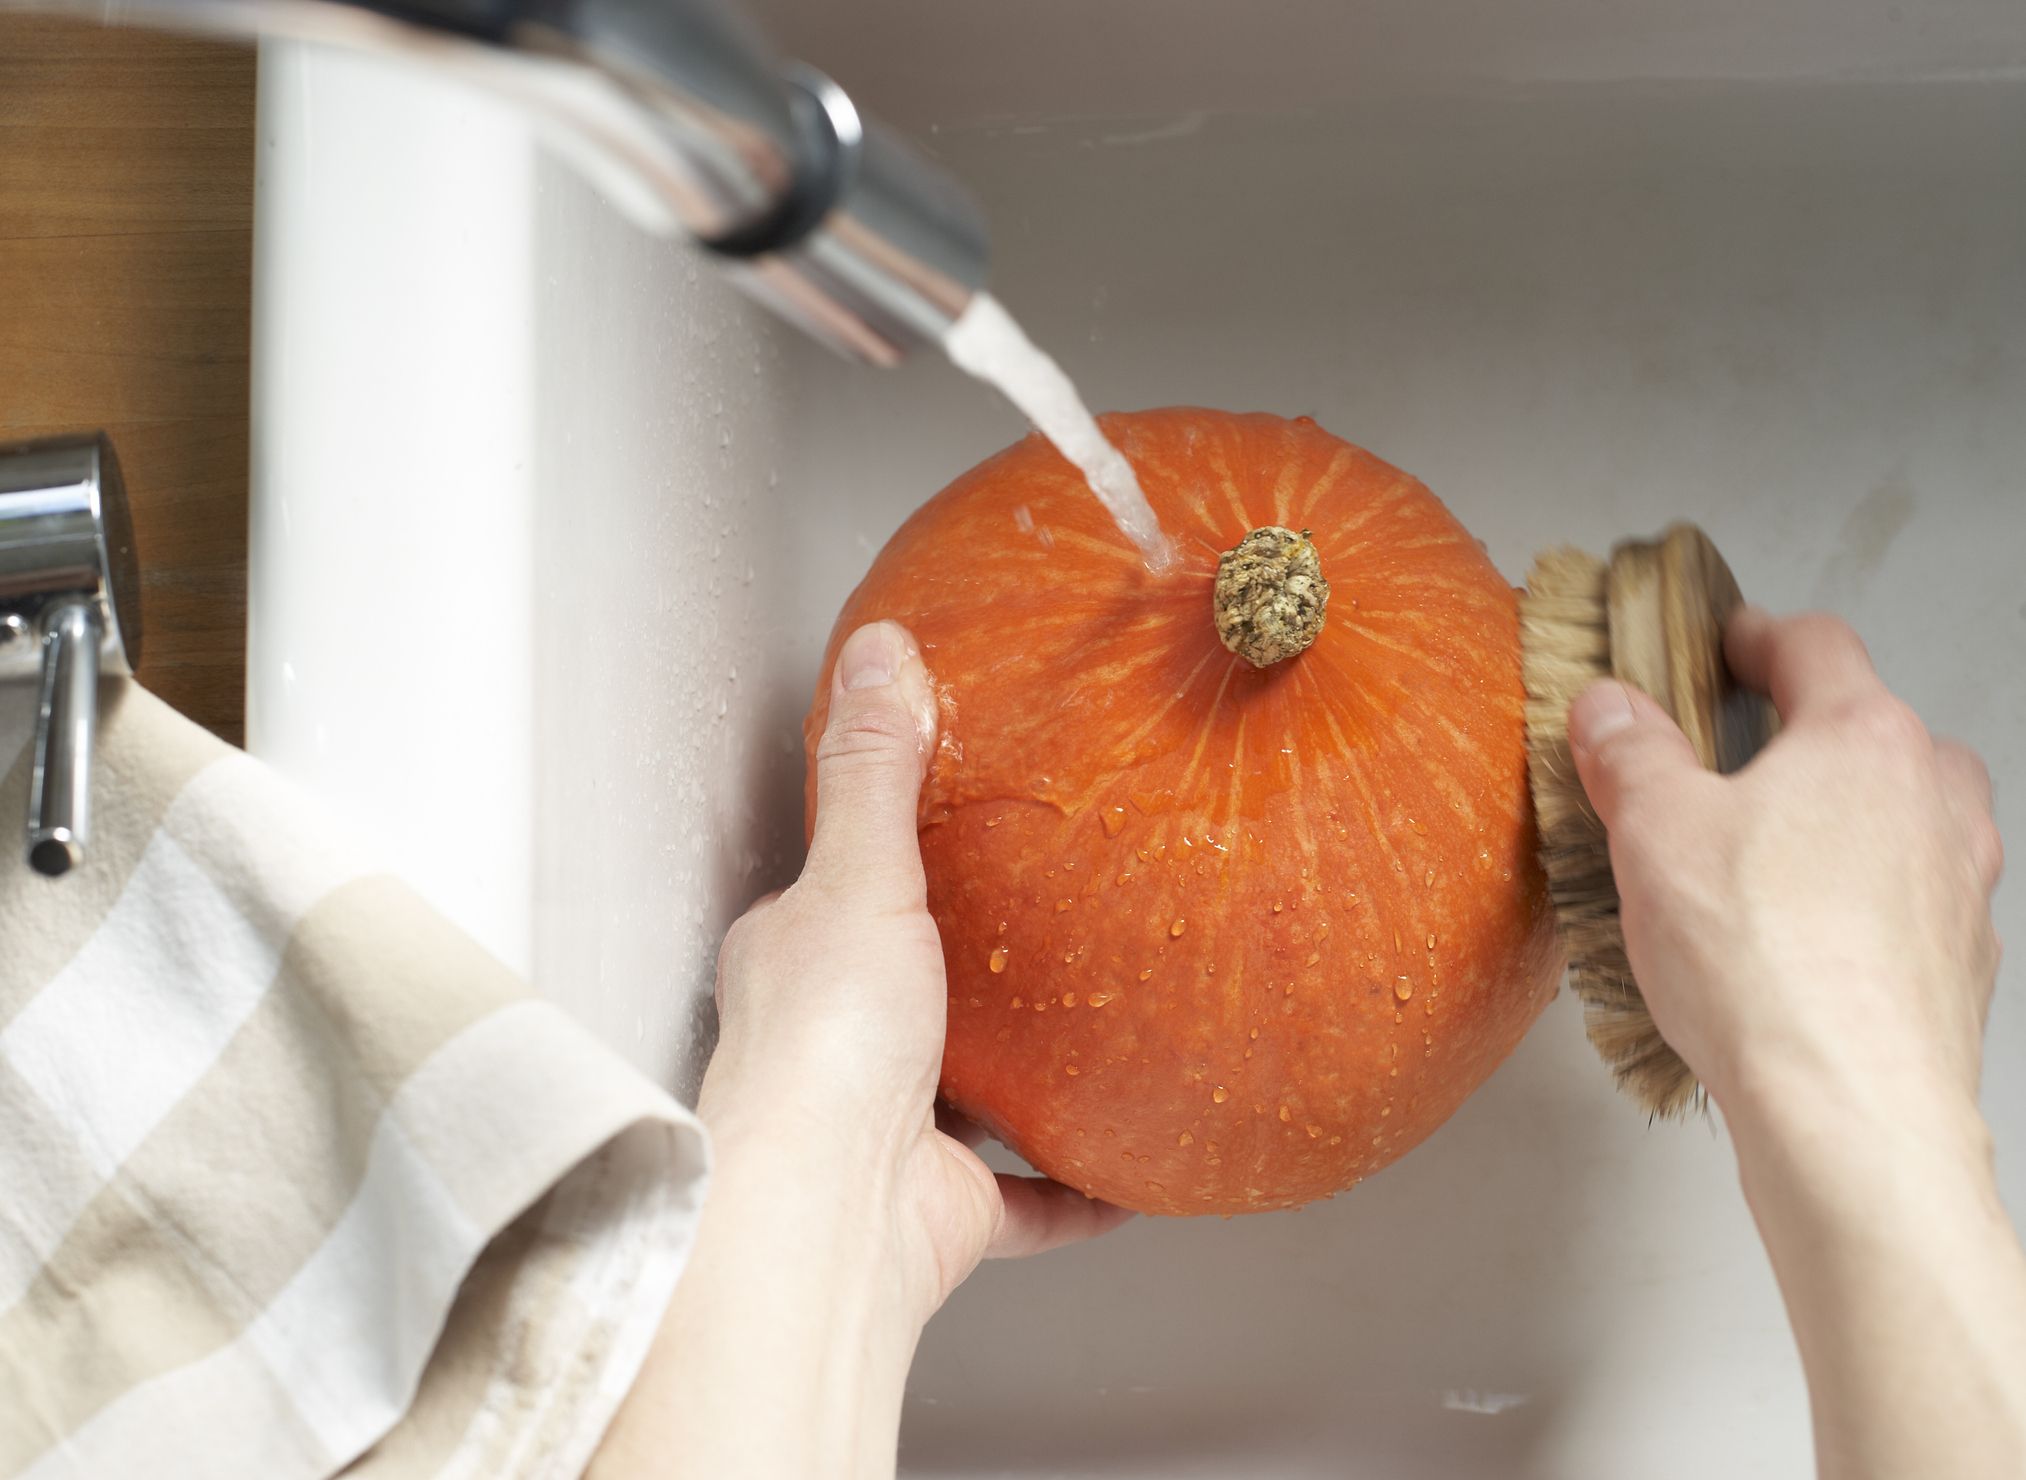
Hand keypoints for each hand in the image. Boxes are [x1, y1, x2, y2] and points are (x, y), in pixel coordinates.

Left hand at [705, 617, 1130, 1316]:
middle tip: (1041, 919)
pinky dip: (1080, 1182)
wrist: (835, 1213)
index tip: (944, 826)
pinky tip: (1128, 1158)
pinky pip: (1030, 1195)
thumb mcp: (859, 878)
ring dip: (1023, 1069)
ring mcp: (888, 1130)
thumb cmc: (823, 1051)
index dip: (881, 853)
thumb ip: (878, 769)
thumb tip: (883, 653)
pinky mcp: (947, 1204)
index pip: (830, 890)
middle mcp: (830, 1048)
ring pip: (963, 1093)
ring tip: (1095, 1022)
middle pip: (900, 988)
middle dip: (961, 964)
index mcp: (793, 962)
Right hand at [1568, 606, 2021, 1479]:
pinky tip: (1787, 949)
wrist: (1851, 1115)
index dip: (1752, 635)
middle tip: (1717, 766)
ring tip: (1746, 866)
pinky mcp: (1959, 964)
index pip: (1813, 643)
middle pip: (1865, 728)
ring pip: (1891, 818)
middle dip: (1794, 737)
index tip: (1716, 645)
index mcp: (1864, 737)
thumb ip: (1629, 752)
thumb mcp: (1653, 831)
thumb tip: (1608, 706)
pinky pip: (1900, 902)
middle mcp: (1933, 796)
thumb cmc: (1763, 964)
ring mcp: (1960, 883)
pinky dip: (1852, 903)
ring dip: (1828, 821)